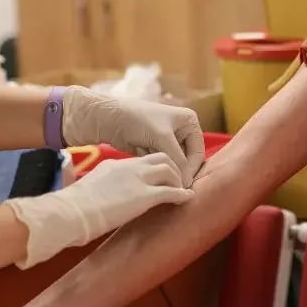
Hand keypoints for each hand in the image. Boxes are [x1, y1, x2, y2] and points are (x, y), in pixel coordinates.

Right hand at [4, 153, 193, 268]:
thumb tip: (97, 201)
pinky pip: (172, 192)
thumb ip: (100, 190)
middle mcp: (130, 168)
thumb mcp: (88, 190)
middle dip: (173, 168)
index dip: (154, 168)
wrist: (69, 212)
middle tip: (178, 181)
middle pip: (161, 158)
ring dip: (179, 180)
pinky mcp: (145, 196)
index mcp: (115, 165)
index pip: (141, 160)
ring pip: (170, 170)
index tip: (160, 177)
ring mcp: (139, 180)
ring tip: (183, 190)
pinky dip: (182, 195)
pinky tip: (188, 199)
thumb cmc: (71, 208)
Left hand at [61, 86, 204, 185]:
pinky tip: (150, 176)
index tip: (182, 187)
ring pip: (173, 164)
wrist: (109, 117)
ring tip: (159, 182)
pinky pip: (161, 164)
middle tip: (171, 188)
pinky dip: (155, 169)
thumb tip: (186, 184)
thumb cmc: (138, 120)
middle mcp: (182, 130)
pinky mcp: (154, 148)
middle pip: (187, 159)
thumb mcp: (162, 138)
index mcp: (189, 122)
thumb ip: (177, 160)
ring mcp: (168, 140)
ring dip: (166, 171)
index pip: (197, 152)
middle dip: (178, 172)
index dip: (191, 170)